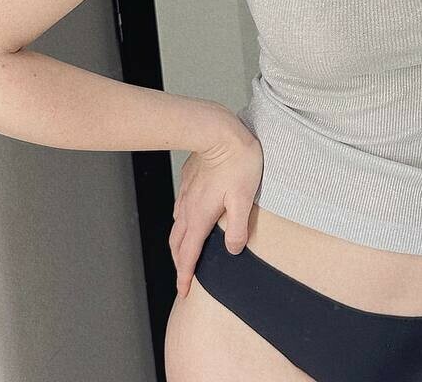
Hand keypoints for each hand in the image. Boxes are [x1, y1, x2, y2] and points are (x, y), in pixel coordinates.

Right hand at [168, 116, 263, 298]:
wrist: (219, 130)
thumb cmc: (237, 162)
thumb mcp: (244, 198)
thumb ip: (238, 228)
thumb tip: (232, 251)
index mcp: (201, 216)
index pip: (189, 254)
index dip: (185, 275)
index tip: (183, 292)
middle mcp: (189, 208)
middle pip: (178, 243)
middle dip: (179, 263)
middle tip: (183, 278)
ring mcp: (186, 193)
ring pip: (177, 226)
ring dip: (179, 244)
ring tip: (185, 254)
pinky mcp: (188, 180)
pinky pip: (180, 208)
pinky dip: (181, 223)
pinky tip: (187, 220)